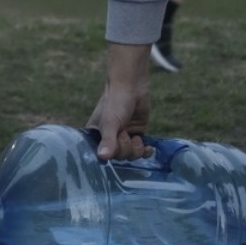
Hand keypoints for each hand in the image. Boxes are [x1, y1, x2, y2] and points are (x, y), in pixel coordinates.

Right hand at [87, 42, 152, 159]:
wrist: (132, 87)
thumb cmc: (115, 102)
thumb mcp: (110, 122)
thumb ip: (108, 141)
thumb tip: (103, 158)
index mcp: (97, 136)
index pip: (102, 156)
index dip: (111, 153)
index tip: (115, 143)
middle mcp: (109, 139)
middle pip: (119, 157)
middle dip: (125, 148)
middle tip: (125, 134)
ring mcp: (124, 137)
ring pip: (130, 155)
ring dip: (135, 149)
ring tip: (136, 137)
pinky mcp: (137, 134)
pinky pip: (141, 151)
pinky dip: (145, 151)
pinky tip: (149, 148)